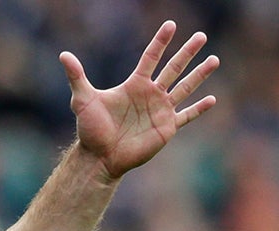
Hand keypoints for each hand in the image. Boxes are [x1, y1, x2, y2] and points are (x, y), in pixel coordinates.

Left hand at [63, 21, 219, 180]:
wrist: (100, 158)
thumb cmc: (91, 130)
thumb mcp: (83, 100)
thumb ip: (77, 76)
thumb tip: (63, 54)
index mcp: (135, 84)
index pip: (151, 57)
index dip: (160, 42)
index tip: (171, 25)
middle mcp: (151, 94)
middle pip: (173, 68)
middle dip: (187, 52)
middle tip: (201, 35)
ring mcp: (160, 110)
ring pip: (185, 87)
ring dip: (200, 74)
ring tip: (214, 59)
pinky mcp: (166, 128)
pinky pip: (187, 116)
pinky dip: (199, 109)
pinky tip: (212, 99)